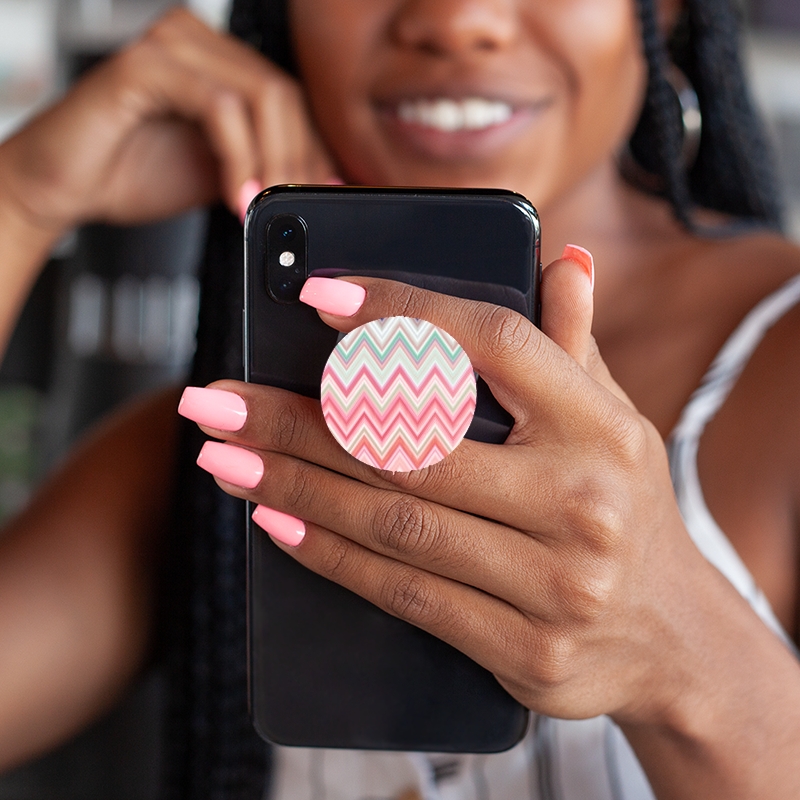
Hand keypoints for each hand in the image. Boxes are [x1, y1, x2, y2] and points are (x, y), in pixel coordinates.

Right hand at [0, 8, 335, 234]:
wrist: (64, 186)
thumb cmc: (131, 173)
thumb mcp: (220, 174)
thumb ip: (263, 167)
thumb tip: (315, 183)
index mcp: (218, 62)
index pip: (289, 99)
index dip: (313, 150)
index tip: (321, 195)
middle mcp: (197, 42)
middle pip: (283, 94)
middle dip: (298, 161)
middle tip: (293, 207)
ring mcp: (170, 46)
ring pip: (260, 96)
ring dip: (273, 161)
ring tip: (263, 206)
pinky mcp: (145, 65)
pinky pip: (219, 106)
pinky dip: (238, 157)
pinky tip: (236, 195)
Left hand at [184, 254, 715, 730]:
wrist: (672, 636)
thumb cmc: (623, 505)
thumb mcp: (614, 419)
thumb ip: (572, 343)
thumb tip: (560, 260)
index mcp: (602, 425)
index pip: (492, 344)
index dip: (401, 315)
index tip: (316, 296)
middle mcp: (582, 500)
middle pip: (413, 444)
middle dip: (298, 418)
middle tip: (214, 396)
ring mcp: (556, 582)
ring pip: (395, 522)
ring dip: (293, 484)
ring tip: (221, 454)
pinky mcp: (526, 650)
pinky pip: (406, 595)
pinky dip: (331, 554)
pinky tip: (275, 520)